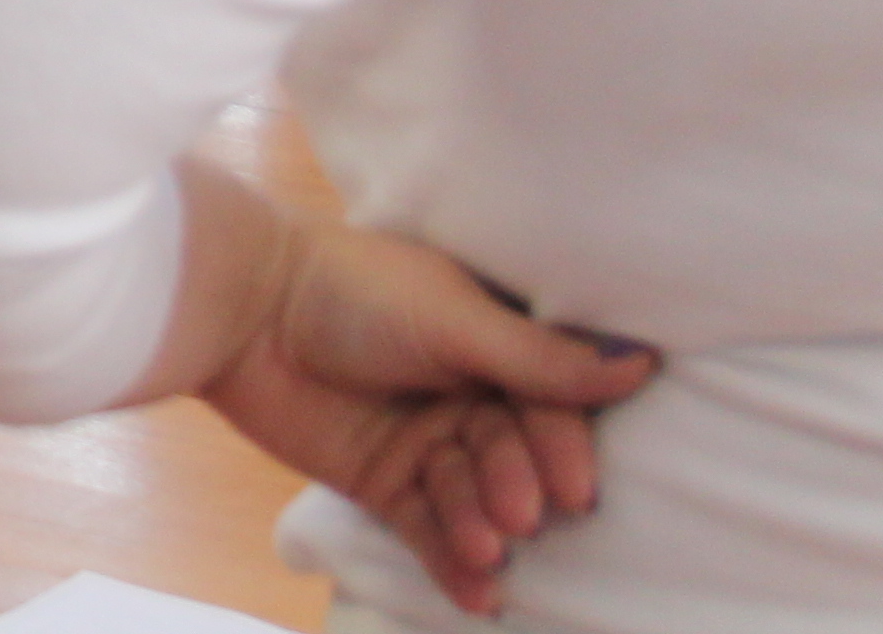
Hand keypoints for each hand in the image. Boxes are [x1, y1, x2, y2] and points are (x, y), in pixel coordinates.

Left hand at [178, 189, 655, 616]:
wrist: (241, 306)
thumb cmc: (350, 288)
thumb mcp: (450, 317)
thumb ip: (537, 356)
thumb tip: (642, 363)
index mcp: (495, 344)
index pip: (551, 405)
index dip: (564, 447)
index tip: (574, 486)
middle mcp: (469, 394)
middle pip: (516, 457)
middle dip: (520, 487)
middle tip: (519, 512)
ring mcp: (426, 441)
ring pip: (475, 498)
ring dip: (484, 528)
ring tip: (485, 548)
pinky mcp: (382, 481)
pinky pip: (429, 529)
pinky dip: (454, 562)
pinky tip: (479, 594)